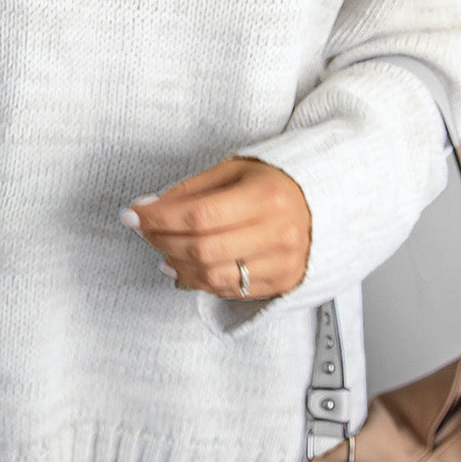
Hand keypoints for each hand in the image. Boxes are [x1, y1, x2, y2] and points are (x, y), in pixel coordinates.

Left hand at [123, 155, 311, 300]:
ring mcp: (282, 262)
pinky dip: (198, 281)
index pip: (200, 215)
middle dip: (161, 240)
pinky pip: (228, 290)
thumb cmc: (275, 182)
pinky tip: (183, 267)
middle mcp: (277, 233)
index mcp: (266, 197)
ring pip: (212, 276)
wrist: (328, 203)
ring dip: (176, 265)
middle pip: (202, 248)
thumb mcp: (235, 171)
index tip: (133, 214)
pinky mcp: (282, 282)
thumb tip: (148, 207)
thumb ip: (192, 189)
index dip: (159, 218)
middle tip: (143, 230)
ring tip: (161, 249)